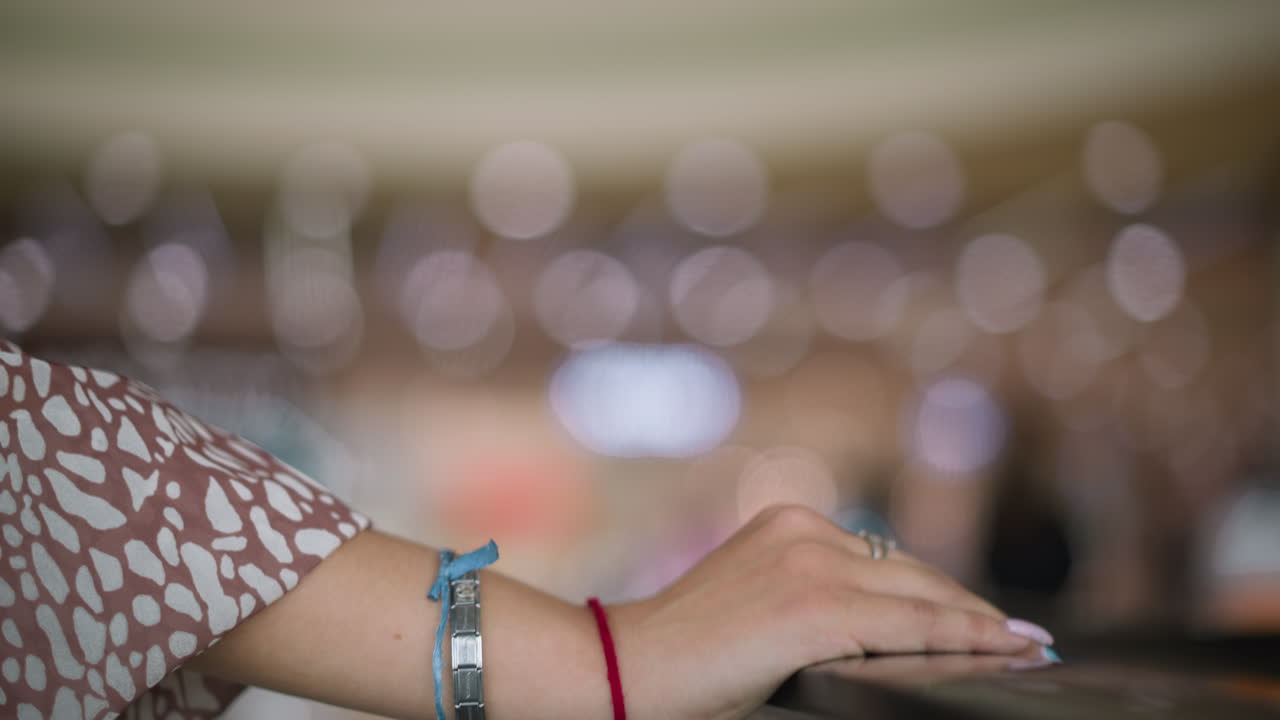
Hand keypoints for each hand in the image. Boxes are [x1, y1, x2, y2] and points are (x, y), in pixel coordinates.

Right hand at [609, 504, 1051, 719]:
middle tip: (1026, 636)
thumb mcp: (760, 607)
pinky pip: (912, 627)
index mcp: (791, 522)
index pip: (888, 562)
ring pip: (923, 597)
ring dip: (981, 626)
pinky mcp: (815, 607)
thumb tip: (880, 628)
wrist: (627, 667)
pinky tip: (1003, 649)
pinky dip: (966, 640)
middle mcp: (807, 530)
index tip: (990, 616)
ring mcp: (812, 563)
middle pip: (914, 574)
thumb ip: (815, 600)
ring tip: (1026, 646)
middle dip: (971, 610)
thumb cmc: (686, 655)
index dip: (943, 593)